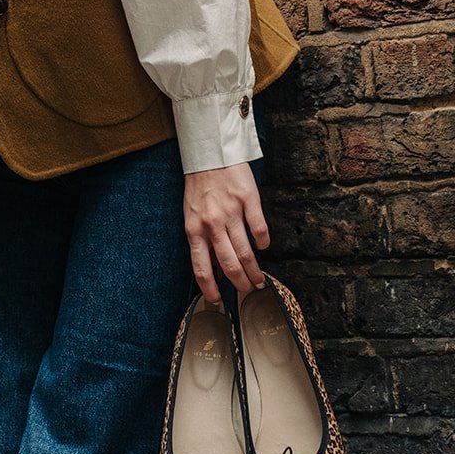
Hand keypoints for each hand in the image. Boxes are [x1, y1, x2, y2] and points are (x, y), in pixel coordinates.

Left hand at [184, 162, 268, 303]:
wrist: (209, 153)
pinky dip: (262, 242)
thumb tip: (213, 268)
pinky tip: (263, 246)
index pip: (201, 267)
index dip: (209, 288)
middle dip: (239, 282)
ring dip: (254, 269)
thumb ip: (201, 239)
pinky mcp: (248, 200)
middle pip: (228, 263)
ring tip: (259, 279)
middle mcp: (212, 223)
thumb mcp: (191, 214)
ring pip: (245, 251)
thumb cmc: (199, 186)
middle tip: (247, 290)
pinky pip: (259, 228)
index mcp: (194, 228)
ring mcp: (231, 212)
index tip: (217, 300)